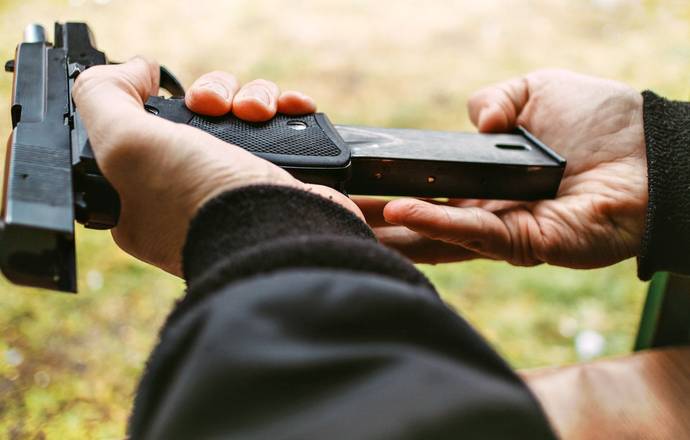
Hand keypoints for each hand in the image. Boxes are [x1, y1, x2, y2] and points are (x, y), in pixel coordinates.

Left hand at [72, 57, 360, 274]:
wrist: (279, 236)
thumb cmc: (199, 202)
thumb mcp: (124, 145)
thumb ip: (103, 97)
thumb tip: (135, 70)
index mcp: (142, 194)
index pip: (141, 129)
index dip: (151, 103)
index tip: (166, 98)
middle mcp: (189, 190)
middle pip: (196, 114)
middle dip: (209, 95)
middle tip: (213, 108)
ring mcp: (237, 187)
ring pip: (242, 114)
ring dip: (253, 97)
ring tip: (259, 112)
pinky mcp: (278, 181)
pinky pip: (282, 127)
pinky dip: (288, 111)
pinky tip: (292, 109)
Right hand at [357, 69, 646, 267]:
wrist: (654, 152)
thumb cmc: (605, 120)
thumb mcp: (538, 90)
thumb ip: (497, 100)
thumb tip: (471, 120)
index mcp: (490, 180)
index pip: (430, 190)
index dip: (394, 190)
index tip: (355, 187)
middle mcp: (491, 211)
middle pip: (426, 224)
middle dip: (380, 222)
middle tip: (336, 214)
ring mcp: (506, 232)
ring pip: (439, 237)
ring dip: (395, 233)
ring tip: (350, 223)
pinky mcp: (526, 245)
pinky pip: (473, 235)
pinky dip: (437, 224)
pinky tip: (400, 215)